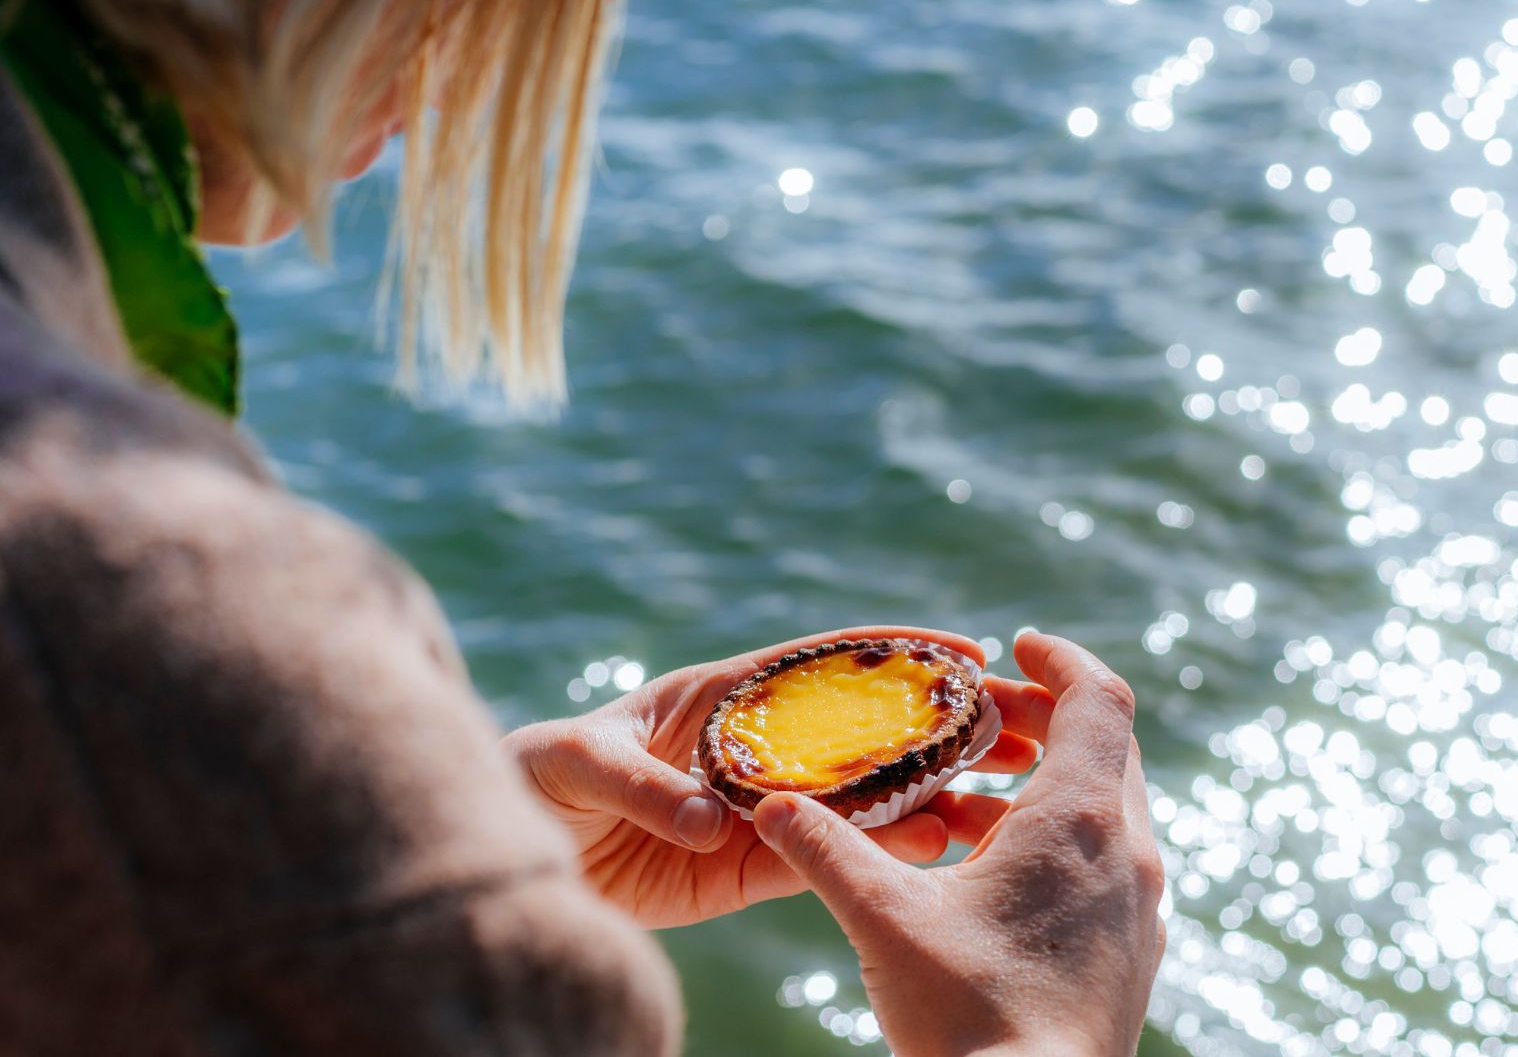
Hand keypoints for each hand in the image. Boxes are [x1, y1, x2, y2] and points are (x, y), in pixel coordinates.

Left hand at [502, 626, 1047, 928]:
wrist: (504, 854)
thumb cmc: (529, 777)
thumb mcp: (573, 760)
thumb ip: (641, 782)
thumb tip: (710, 821)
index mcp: (721, 694)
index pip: (820, 663)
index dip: (892, 652)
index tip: (964, 649)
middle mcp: (752, 748)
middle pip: (861, 730)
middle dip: (938, 727)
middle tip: (1013, 731)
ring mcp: (756, 809)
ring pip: (858, 799)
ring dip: (926, 795)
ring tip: (994, 800)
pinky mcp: (745, 869)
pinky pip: (822, 858)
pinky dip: (877, 854)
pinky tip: (933, 848)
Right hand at [751, 632, 1165, 1055]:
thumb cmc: (969, 1018)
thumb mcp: (882, 919)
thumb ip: (824, 850)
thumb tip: (771, 805)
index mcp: (1081, 821)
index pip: (1097, 697)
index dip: (1058, 659)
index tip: (1011, 646)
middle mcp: (1129, 854)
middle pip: (1103, 748)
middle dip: (1039, 720)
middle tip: (973, 718)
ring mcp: (1138, 910)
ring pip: (1102, 811)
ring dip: (1037, 788)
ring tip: (957, 803)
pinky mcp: (1130, 955)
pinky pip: (1102, 866)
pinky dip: (1052, 842)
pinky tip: (984, 876)